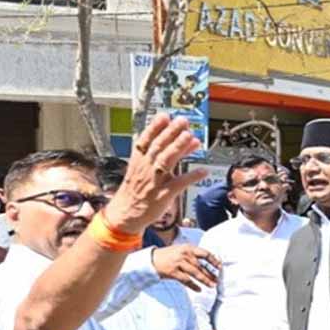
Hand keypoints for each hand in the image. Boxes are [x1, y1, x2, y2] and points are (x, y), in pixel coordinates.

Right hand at [104, 114, 204, 233]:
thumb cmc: (137, 190)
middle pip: (158, 147)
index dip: (155, 127)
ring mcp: (154, 182)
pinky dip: (191, 177)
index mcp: (138, 161)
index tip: (165, 116)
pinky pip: (178, 185)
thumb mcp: (142, 169)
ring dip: (178, 148)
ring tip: (190, 137)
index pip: (145, 140)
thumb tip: (181, 139)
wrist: (126, 214)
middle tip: (183, 121)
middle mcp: (145, 169)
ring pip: (166, 162)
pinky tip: (203, 170)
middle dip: (171, 133)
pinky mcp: (163, 196)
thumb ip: (161, 154)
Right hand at [152, 244, 219, 291]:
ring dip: (205, 280)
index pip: (205, 253)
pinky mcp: (173, 272)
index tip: (220, 267)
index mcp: (188, 248)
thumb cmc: (168, 255)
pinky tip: (199, 289)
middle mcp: (184, 255)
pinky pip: (186, 280)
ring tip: (212, 285)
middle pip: (201, 266)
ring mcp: (179, 263)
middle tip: (217, 280)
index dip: (214, 260)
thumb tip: (207, 263)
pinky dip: (193, 285)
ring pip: (196, 273)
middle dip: (211, 274)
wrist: (151, 259)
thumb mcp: (181, 250)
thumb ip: (192, 255)